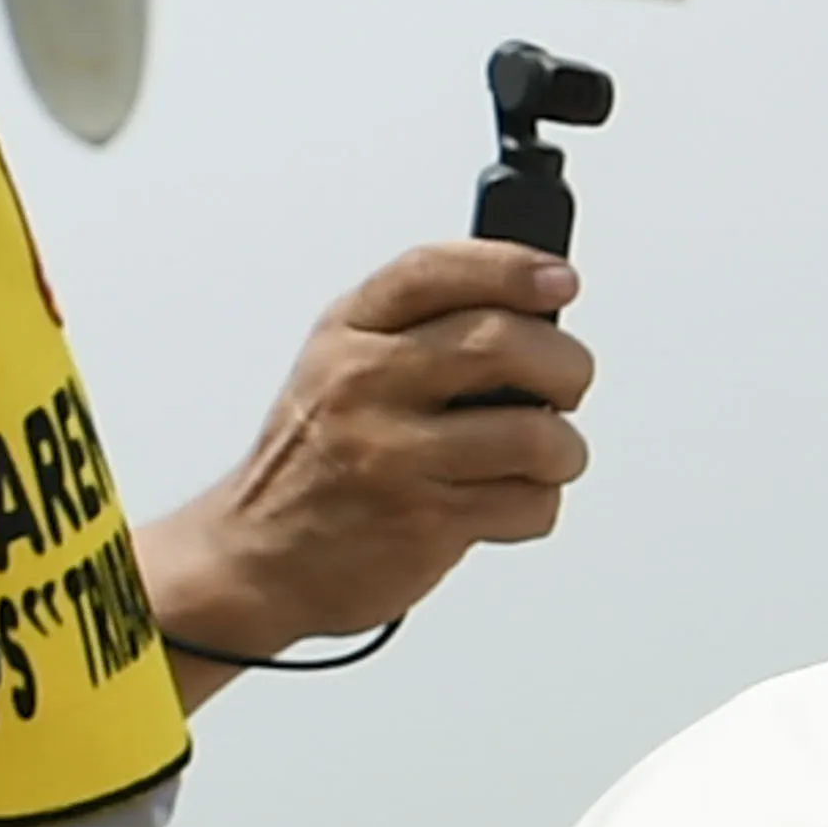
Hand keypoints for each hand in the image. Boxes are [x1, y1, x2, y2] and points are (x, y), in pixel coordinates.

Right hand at [137, 243, 592, 701]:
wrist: (261, 558)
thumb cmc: (323, 460)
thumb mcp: (343, 369)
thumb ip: (422, 333)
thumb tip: (538, 316)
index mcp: (346, 333)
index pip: (432, 271)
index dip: (509, 268)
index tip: (562, 280)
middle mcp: (363, 382)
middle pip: (503, 343)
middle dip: (566, 366)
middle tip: (567, 388)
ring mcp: (392, 452)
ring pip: (536, 434)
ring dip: (565, 451)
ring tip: (542, 460)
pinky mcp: (425, 519)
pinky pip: (531, 503)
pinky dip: (538, 506)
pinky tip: (504, 505)